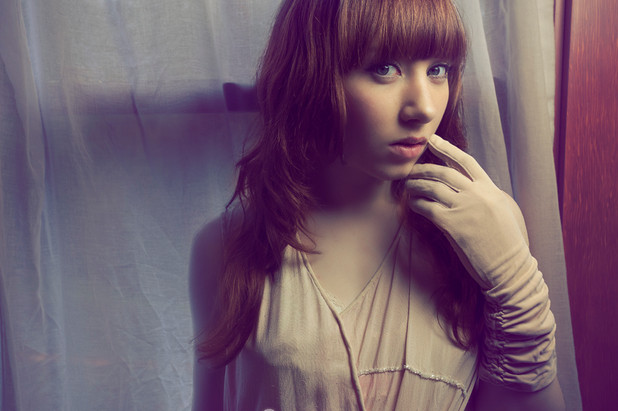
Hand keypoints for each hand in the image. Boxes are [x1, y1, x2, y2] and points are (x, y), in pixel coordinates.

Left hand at [406, 134, 556, 391]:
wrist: (510, 268)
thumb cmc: (510, 244)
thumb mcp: (507, 212)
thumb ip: (490, 196)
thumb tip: (474, 187)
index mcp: (491, 189)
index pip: (466, 162)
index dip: (447, 149)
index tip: (433, 140)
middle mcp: (477, 195)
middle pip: (444, 172)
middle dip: (424, 168)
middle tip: (411, 169)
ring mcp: (465, 209)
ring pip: (433, 188)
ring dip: (416, 185)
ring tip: (408, 187)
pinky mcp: (453, 226)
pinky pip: (428, 208)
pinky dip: (417, 204)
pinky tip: (412, 204)